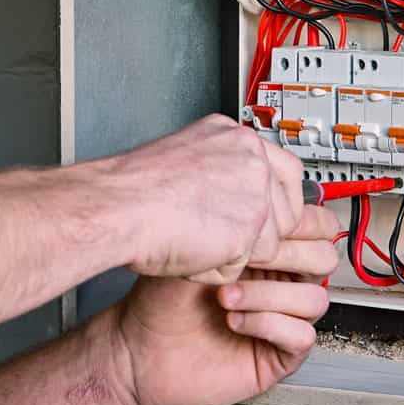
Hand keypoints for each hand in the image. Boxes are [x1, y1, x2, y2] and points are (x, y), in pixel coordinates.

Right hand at [105, 114, 305, 283]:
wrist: (117, 208)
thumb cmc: (132, 191)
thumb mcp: (184, 159)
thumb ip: (218, 171)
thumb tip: (232, 192)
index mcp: (233, 136)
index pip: (285, 169)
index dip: (274, 200)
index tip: (264, 214)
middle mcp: (250, 157)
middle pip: (286, 210)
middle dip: (260, 232)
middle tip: (218, 234)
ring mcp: (254, 191)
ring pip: (269, 242)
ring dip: (234, 252)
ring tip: (195, 238)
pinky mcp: (249, 228)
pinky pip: (244, 264)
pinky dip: (218, 269)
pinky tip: (192, 250)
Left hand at [105, 205, 341, 404]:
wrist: (140, 347)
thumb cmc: (162, 297)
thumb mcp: (196, 245)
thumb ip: (235, 218)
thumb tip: (263, 188)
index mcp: (267, 251)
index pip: (315, 227)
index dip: (297, 222)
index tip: (266, 221)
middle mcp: (279, 283)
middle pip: (324, 259)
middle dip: (289, 255)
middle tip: (252, 257)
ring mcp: (282, 318)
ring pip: (315, 298)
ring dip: (269, 294)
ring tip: (226, 296)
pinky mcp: (277, 355)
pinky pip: (301, 336)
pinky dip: (268, 323)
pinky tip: (234, 319)